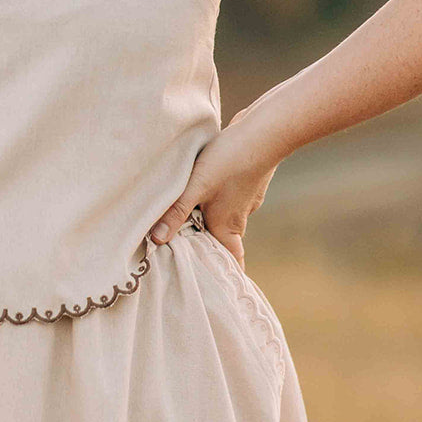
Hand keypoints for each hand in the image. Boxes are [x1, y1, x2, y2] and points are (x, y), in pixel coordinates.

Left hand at [150, 107, 279, 266]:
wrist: (265, 131)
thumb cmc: (230, 160)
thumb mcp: (197, 186)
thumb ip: (176, 212)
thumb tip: (156, 241)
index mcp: (228, 227)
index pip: (230, 263)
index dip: (222, 276)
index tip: (213, 290)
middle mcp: (239, 217)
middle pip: (222, 241)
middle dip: (205, 248)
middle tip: (183, 254)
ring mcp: (244, 199)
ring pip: (223, 218)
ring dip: (207, 222)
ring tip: (183, 222)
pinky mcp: (244, 181)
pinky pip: (227, 199)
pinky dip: (213, 201)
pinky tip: (201, 190)